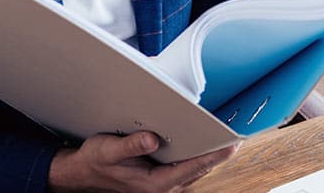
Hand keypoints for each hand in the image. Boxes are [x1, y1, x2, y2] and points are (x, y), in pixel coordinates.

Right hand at [47, 131, 237, 192]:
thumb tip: (153, 139)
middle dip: (218, 154)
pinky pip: (187, 167)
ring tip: (229, 137)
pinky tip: (206, 142)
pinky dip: (198, 155)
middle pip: (199, 169)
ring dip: (210, 155)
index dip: (214, 156)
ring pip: (195, 169)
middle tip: (239, 137)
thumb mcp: (109, 150)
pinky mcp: (163, 178)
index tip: (232, 145)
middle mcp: (163, 187)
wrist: (84, 173)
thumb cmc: (96, 162)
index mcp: (153, 184)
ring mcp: (164, 184)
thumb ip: (131, 145)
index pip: (191, 168)